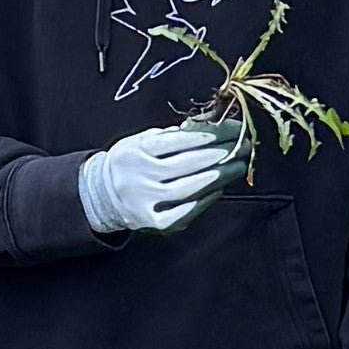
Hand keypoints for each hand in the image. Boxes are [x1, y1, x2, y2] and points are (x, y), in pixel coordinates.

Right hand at [79, 120, 242, 236]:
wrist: (101, 194)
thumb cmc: (132, 161)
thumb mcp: (142, 141)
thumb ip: (172, 134)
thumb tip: (209, 126)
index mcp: (136, 150)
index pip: (180, 140)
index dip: (211, 134)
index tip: (235, 129)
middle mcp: (138, 176)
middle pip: (188, 163)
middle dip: (223, 152)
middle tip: (246, 145)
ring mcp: (145, 201)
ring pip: (190, 188)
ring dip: (220, 176)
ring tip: (239, 166)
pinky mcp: (153, 223)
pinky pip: (185, 212)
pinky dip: (205, 200)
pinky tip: (219, 189)